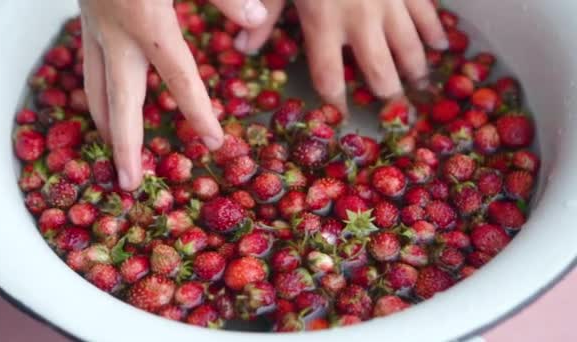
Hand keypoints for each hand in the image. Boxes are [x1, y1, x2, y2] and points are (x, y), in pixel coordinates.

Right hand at [79, 0, 267, 189]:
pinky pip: (88, 64)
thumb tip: (258, 17)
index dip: (199, 115)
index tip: (215, 143)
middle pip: (121, 102)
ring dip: (106, 124)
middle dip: (124, 147)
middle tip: (129, 184)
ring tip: (115, 152)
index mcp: (149, 22)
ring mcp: (94, 26)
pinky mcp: (85, 16)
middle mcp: (117, 33)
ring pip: (95, 86)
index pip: (181, 80)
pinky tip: (107, 100)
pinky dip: (98, 91)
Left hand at [234, 0, 446, 112]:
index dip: (336, 104)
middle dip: (388, 95)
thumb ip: (262, 18)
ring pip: (409, 47)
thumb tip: (241, 49)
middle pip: (379, 72)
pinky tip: (443, 45)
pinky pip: (426, 13)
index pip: (329, 77)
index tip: (341, 116)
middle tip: (393, 111)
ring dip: (416, 70)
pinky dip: (435, 30)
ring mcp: (388, 3)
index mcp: (323, 24)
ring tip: (421, 86)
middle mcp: (359, 21)